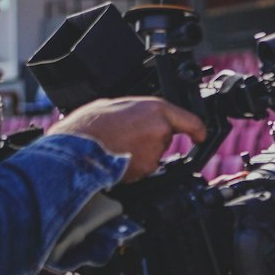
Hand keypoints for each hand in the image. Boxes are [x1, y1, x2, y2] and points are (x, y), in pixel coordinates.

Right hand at [53, 96, 206, 182]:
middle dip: (149, 137)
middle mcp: (160, 130)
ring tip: (116, 144)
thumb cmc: (88, 126)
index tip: (200, 136)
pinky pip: (144, 167)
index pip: (189, 120)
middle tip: (125, 133)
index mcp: (155, 109)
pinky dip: (133, 164)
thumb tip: (140, 115)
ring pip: (154, 153)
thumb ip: (136, 110)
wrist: (74, 151)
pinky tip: (116, 156)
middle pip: (164, 136)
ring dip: (140, 151)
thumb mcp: (113, 104)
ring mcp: (155, 152)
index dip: (197, 129)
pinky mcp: (147, 170)